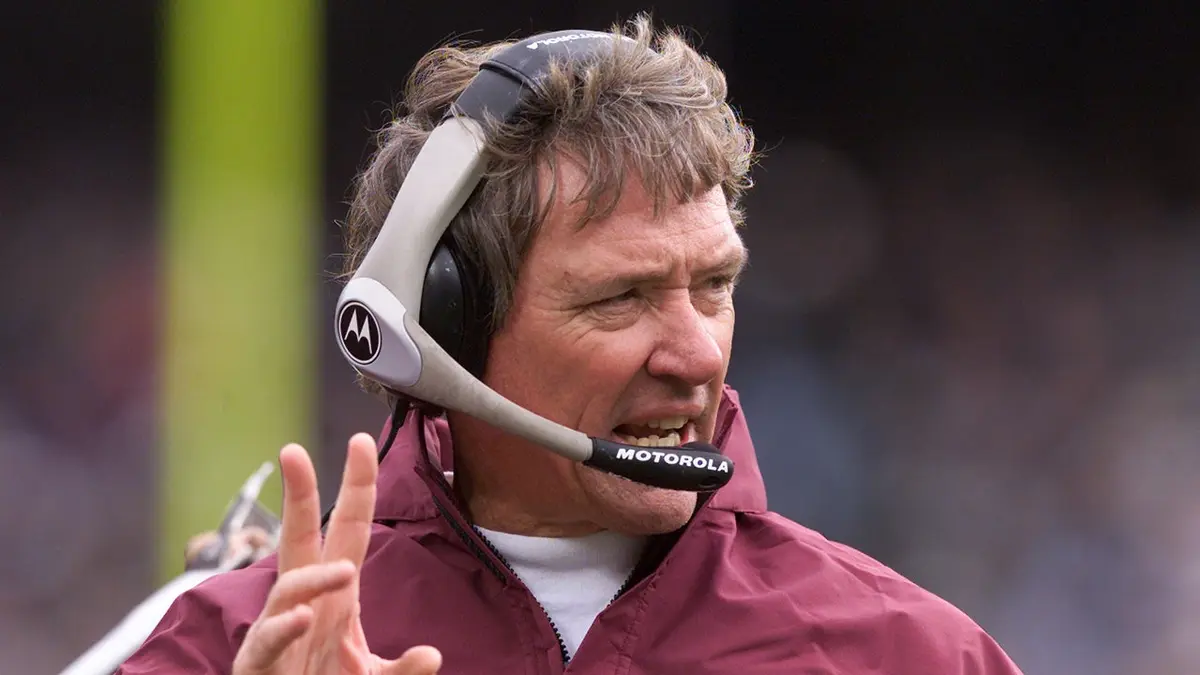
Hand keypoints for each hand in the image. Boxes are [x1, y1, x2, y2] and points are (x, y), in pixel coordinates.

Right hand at [231, 433, 442, 674]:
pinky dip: (284, 628)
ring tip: (346, 575)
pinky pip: (267, 640)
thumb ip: (403, 669)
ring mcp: (279, 630)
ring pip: (288, 588)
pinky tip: (305, 617)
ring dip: (315, 578)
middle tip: (292, 449)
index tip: (361, 442)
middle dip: (298, 494)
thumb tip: (432, 655)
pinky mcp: (259, 664)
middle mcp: (305, 602)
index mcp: (336, 594)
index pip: (348, 529)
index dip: (356, 487)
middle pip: (299, 537)